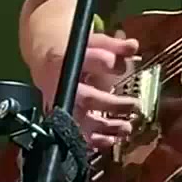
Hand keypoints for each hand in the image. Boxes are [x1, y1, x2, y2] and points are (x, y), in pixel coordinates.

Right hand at [40, 30, 140, 150]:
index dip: (104, 63)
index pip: (89, 60)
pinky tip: (111, 139)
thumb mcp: (94, 42)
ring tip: (126, 128)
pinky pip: (75, 133)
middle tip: (133, 104)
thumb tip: (133, 46)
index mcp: (70, 59)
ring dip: (106, 126)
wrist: (47, 62)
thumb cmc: (76, 52)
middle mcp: (64, 82)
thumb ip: (115, 46)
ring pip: (82, 119)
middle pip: (87, 98)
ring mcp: (62, 102)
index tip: (119, 67)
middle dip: (111, 104)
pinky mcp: (62, 116)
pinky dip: (93, 139)